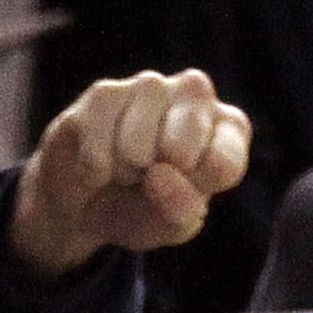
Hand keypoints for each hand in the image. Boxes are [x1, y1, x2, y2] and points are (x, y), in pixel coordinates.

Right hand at [8, 69, 252, 281]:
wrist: (85, 206)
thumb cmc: (142, 210)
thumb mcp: (169, 226)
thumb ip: (180, 211)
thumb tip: (160, 174)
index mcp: (227, 128)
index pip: (225, 162)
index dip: (191, 192)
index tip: (182, 193)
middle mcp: (194, 94)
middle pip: (189, 132)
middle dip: (161, 174)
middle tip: (149, 179)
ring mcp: (149, 86)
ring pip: (139, 134)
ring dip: (126, 170)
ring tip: (124, 172)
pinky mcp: (104, 91)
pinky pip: (99, 133)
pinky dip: (95, 166)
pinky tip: (96, 168)